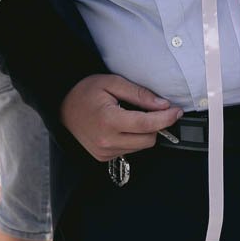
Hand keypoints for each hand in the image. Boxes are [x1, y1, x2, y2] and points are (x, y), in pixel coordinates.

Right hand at [60, 74, 181, 161]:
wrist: (63, 107)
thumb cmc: (86, 92)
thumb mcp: (112, 83)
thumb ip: (139, 94)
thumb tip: (163, 105)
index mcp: (109, 120)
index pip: (147, 125)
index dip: (166, 118)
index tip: (176, 111)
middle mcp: (107, 141)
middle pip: (148, 139)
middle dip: (155, 125)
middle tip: (151, 110)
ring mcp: (104, 152)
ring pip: (141, 147)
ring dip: (144, 133)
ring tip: (130, 116)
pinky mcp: (103, 157)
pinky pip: (130, 150)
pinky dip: (132, 139)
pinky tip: (122, 126)